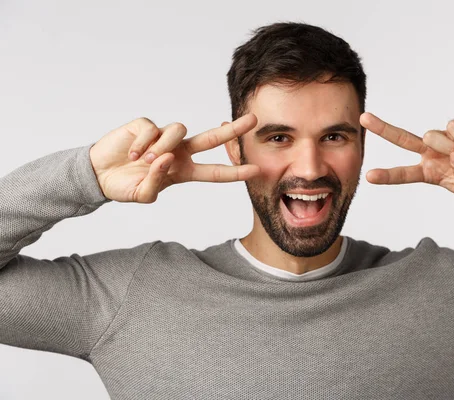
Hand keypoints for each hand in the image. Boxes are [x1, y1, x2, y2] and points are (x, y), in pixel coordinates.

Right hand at [89, 114, 260, 202]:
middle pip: (212, 138)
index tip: (256, 170)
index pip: (214, 172)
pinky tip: (131, 153)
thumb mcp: (141, 195)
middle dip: (233, 130)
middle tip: (253, 121)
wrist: (98, 174)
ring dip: (163, 146)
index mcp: (183, 171)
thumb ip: (155, 183)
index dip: (235, 172)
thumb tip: (166, 158)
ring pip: (179, 130)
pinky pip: (153, 128)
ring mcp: (163, 137)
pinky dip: (143, 142)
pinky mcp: (146, 125)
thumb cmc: (124, 186)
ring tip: (145, 160)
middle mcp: (179, 152)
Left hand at [359, 112, 453, 207]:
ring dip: (451, 148)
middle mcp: (432, 154)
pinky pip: (451, 127)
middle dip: (383, 129)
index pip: (404, 174)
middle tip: (363, 119)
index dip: (387, 176)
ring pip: (431, 136)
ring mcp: (444, 139)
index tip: (369, 176)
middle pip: (403, 140)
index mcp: (429, 173)